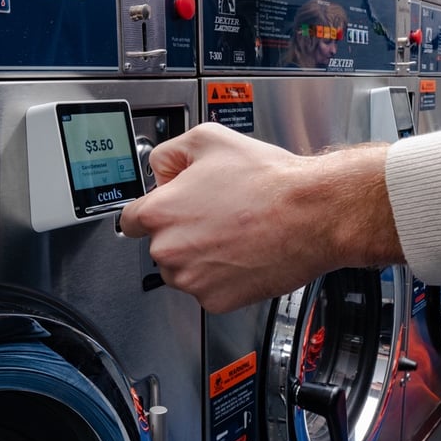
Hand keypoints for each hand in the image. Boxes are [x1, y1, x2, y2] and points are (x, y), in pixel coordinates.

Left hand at [119, 123, 401, 312]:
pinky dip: (222, 277)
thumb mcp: (208, 139)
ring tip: (234, 233)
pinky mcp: (216, 301)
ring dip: (200, 257)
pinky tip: (243, 253)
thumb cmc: (268, 181)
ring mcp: (192, 280)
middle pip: (160, 246)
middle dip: (182, 232)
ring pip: (183, 270)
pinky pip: (209, 290)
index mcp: (160, 212)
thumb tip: (161, 169)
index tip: (167, 211)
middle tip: (216, 216)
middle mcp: (169, 250)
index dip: (151, 211)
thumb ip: (170, 153)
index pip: (129, 221)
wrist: (311, 214)